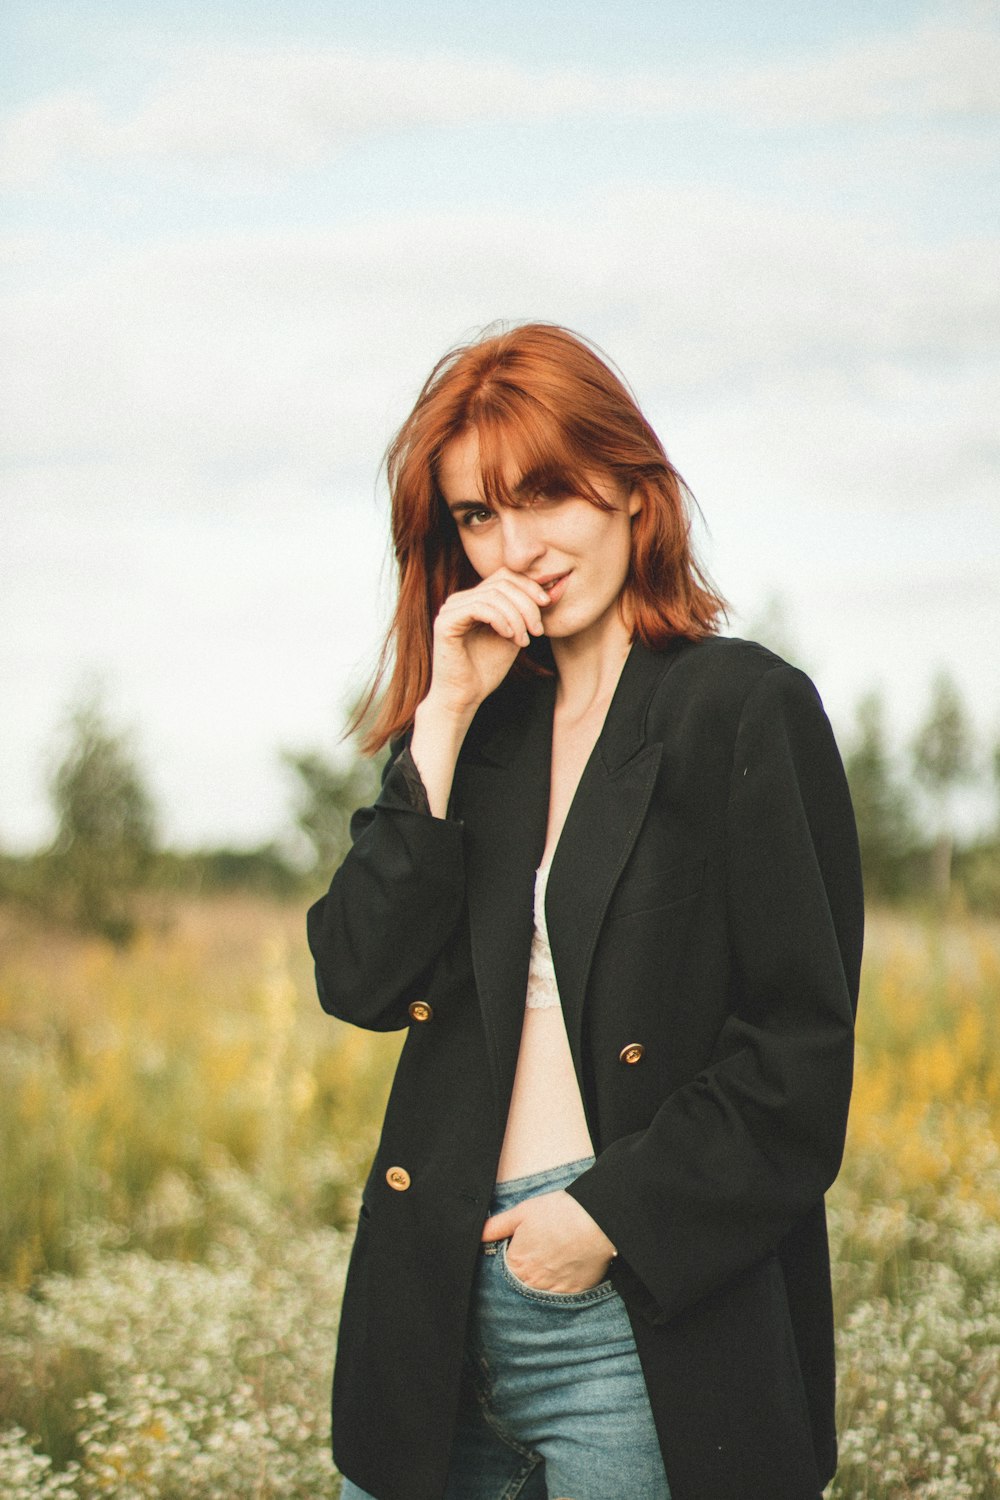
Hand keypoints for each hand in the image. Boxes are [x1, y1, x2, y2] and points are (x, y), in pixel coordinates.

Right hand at [425, 568, 551, 718]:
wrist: (465, 698)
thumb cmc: (486, 670)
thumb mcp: (513, 635)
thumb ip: (524, 613)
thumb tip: (548, 589)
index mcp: (475, 599)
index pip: (504, 576)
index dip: (529, 586)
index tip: (548, 604)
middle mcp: (460, 600)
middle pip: (501, 583)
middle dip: (526, 604)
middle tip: (537, 630)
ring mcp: (450, 609)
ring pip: (493, 595)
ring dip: (516, 617)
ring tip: (524, 640)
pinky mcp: (445, 622)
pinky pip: (479, 608)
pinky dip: (501, 620)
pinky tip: (509, 637)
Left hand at [480, 1189, 617, 1293]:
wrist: (594, 1220)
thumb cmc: (557, 1212)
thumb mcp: (522, 1212)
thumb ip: (496, 1227)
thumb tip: (477, 1235)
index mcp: (516, 1264)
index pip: (505, 1272)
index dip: (513, 1259)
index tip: (522, 1251)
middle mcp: (531, 1283)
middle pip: (522, 1285)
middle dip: (526, 1273)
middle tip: (541, 1255)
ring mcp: (553, 1291)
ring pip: (541, 1292)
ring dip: (543, 1280)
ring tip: (554, 1260)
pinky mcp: (573, 1293)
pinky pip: (562, 1295)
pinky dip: (562, 1284)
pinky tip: (567, 1267)